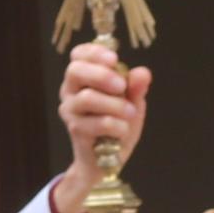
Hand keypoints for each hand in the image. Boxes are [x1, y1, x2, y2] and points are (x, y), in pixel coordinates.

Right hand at [54, 42, 147, 212]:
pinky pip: (98, 123)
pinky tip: (123, 130)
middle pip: (76, 71)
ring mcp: (70, 111)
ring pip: (88, 98)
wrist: (107, 160)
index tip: (114, 58)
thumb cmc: (117, 125)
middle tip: (122, 86)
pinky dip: (117, 125)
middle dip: (102, 74)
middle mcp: (70, 91)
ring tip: (130, 113)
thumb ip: (136, 88)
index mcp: (82, 77)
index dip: (95, 52)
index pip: (79, 55)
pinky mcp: (76, 130)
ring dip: (115, 105)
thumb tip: (143, 73)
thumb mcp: (132, 103)